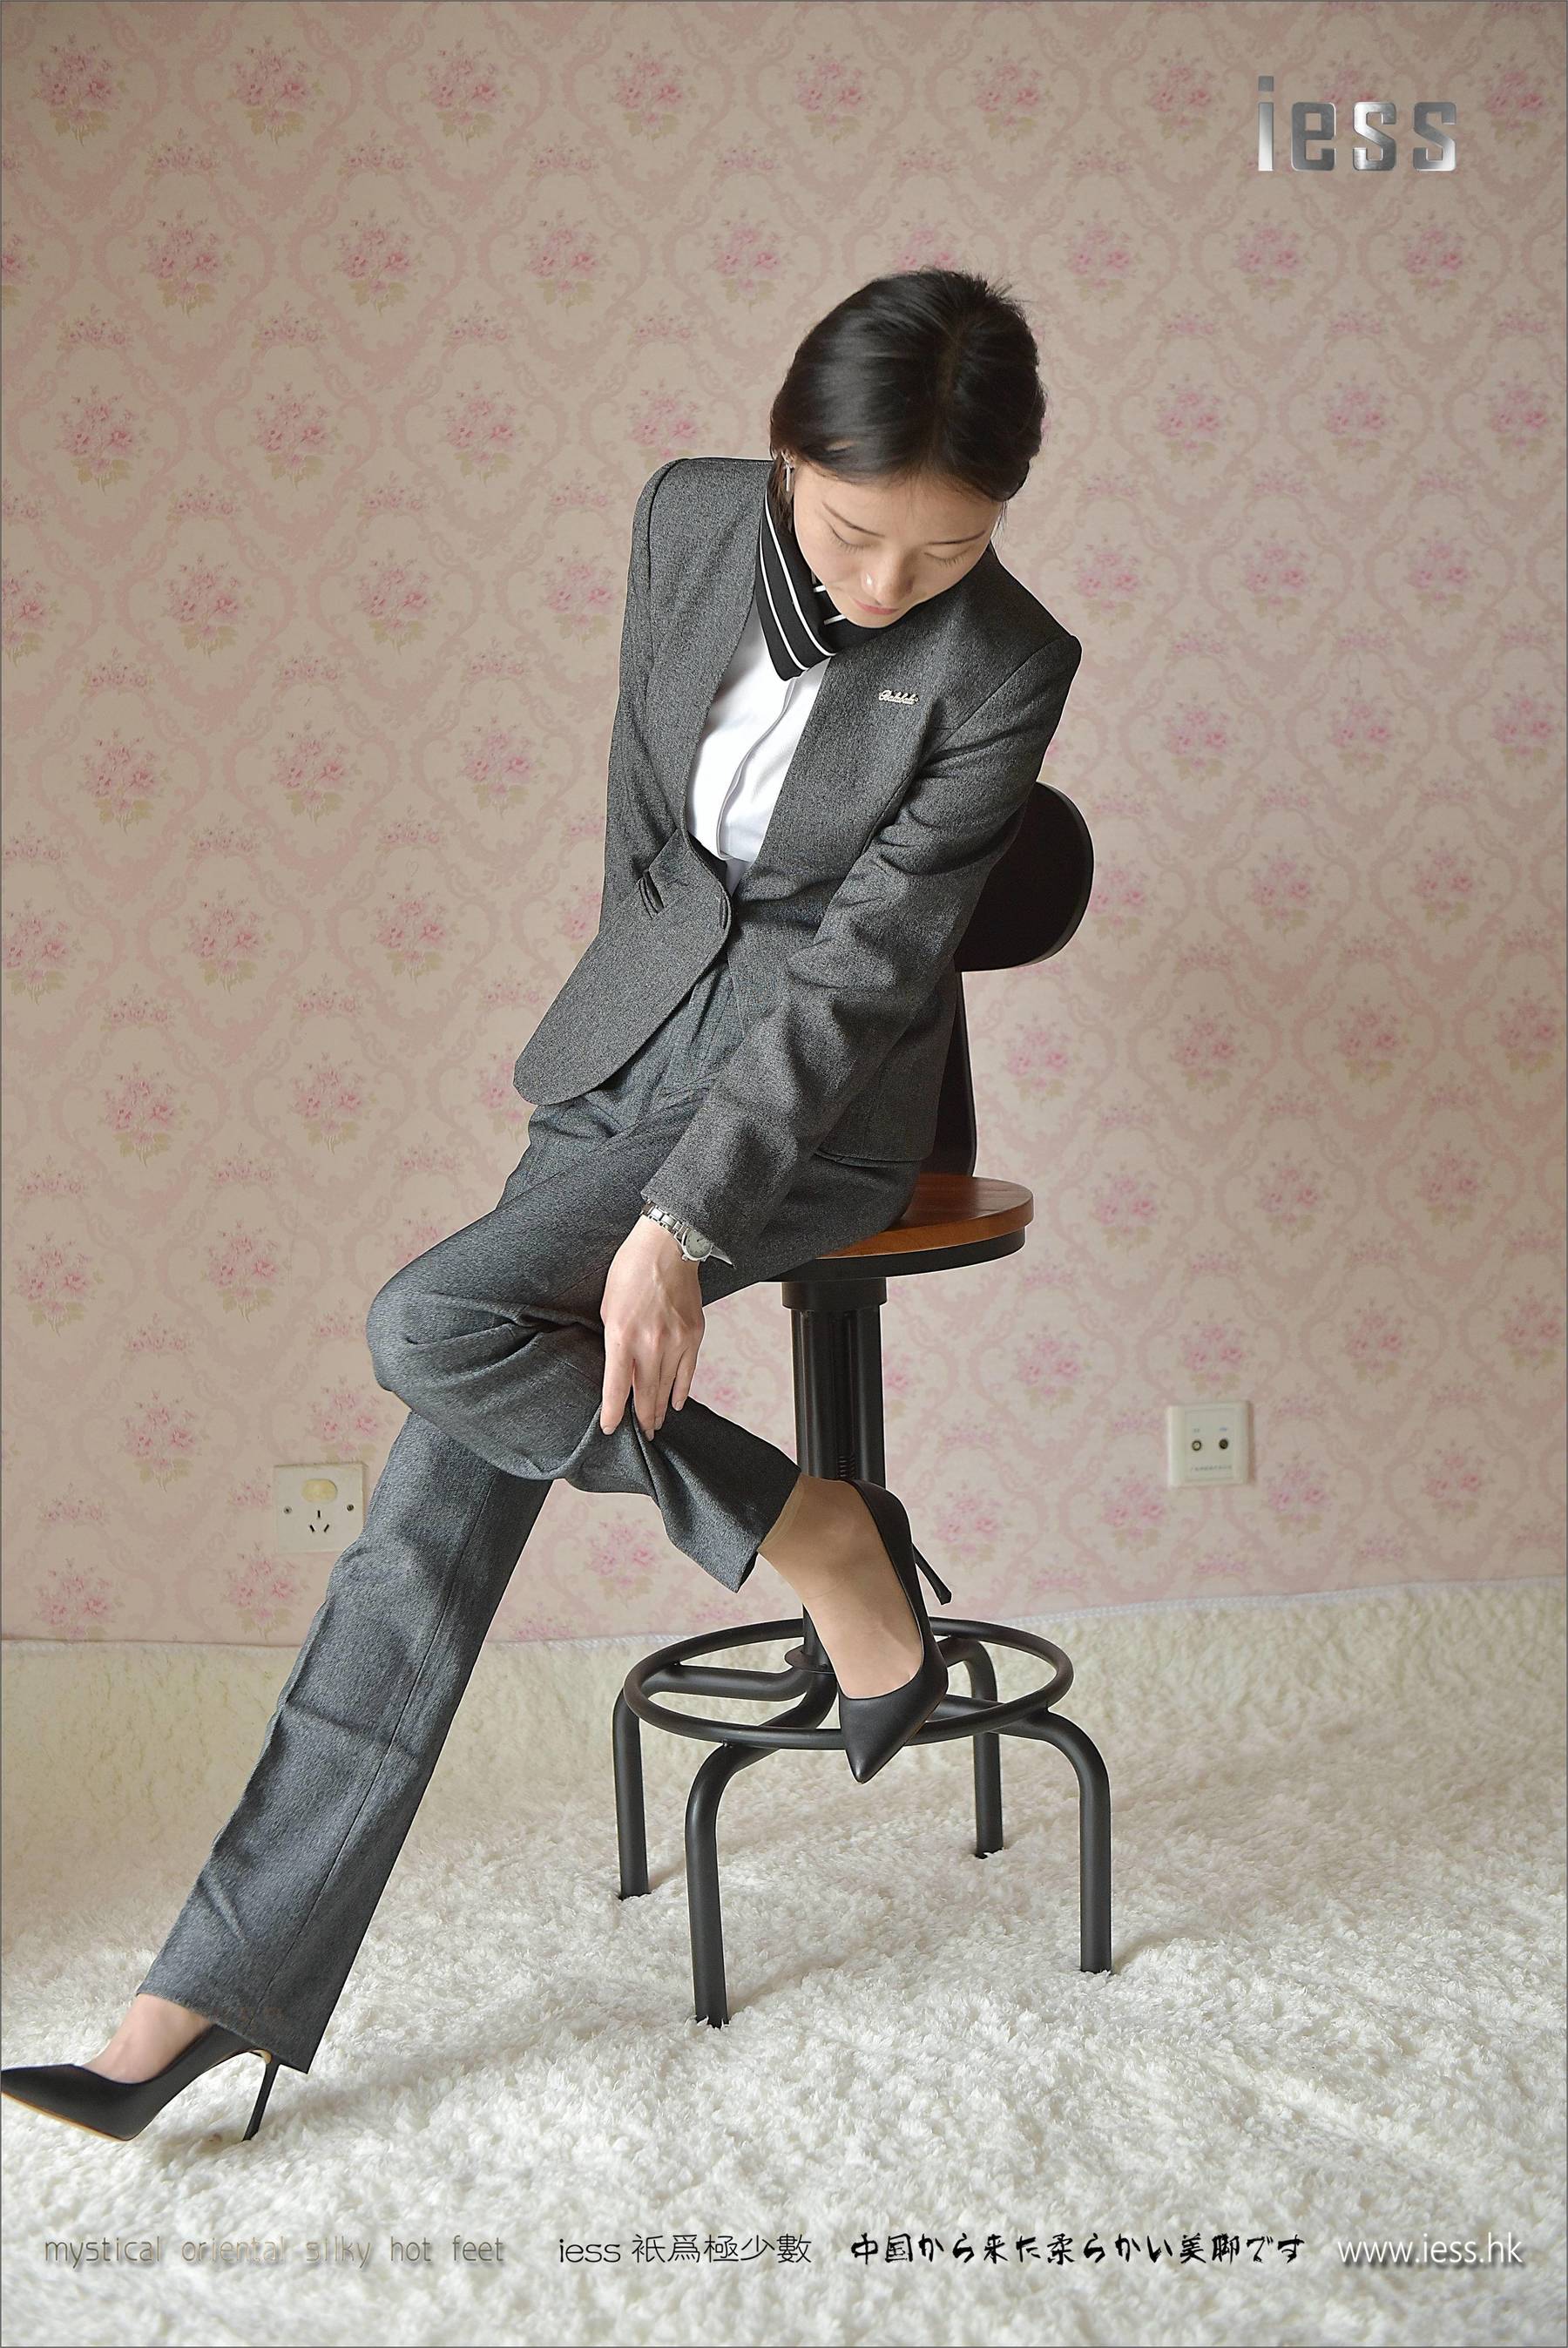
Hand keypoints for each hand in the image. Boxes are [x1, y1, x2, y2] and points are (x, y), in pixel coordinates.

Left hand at [600, 1215, 704, 1438]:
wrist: (667, 1247)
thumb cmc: (631, 1270)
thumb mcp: (608, 1307)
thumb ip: (614, 1340)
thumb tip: (618, 1367)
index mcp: (622, 1337)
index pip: (616, 1388)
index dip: (613, 1414)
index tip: (610, 1429)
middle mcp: (650, 1344)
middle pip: (645, 1395)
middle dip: (641, 1419)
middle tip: (640, 1435)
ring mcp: (676, 1342)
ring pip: (667, 1388)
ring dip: (660, 1410)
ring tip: (655, 1426)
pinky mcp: (694, 1335)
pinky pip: (688, 1372)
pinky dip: (681, 1391)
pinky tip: (676, 1404)